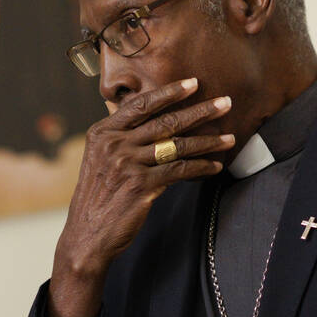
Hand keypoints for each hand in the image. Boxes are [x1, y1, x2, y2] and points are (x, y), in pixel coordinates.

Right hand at [47, 78, 233, 316]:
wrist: (87, 234)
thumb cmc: (98, 196)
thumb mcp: (99, 159)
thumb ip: (121, 139)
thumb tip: (154, 123)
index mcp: (102, 132)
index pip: (140, 104)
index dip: (168, 92)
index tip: (192, 83)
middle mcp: (113, 143)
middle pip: (164, 121)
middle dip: (199, 110)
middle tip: (225, 102)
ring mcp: (127, 163)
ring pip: (176, 145)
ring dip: (207, 141)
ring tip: (229, 138)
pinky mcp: (141, 185)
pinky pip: (179, 171)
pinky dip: (200, 167)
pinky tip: (214, 166)